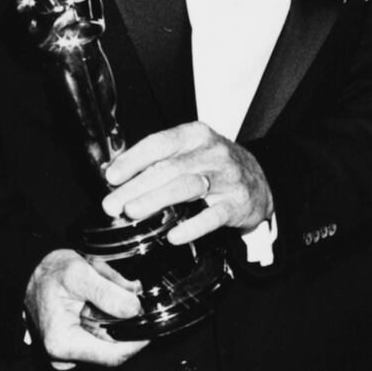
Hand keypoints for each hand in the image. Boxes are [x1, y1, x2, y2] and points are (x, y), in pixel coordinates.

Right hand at [24, 249, 148, 369]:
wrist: (27, 276)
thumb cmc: (48, 274)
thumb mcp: (79, 272)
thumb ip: (107, 292)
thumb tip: (134, 310)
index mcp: (63, 343)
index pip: (113, 356)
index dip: (137, 340)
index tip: (149, 320)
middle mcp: (63, 358)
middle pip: (112, 352)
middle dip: (126, 327)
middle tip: (127, 298)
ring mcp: (66, 357)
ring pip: (106, 346)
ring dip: (116, 325)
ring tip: (109, 296)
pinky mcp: (70, 351)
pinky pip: (97, 343)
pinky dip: (106, 325)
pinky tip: (100, 305)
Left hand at [102, 121, 273, 245]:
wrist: (260, 182)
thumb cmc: (215, 166)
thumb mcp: (191, 152)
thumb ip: (159, 159)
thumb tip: (115, 175)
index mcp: (195, 135)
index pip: (159, 143)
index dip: (133, 159)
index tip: (111, 176)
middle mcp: (211, 152)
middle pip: (169, 167)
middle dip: (137, 186)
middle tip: (112, 204)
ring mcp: (226, 177)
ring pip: (187, 186)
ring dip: (156, 199)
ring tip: (132, 211)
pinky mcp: (237, 203)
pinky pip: (213, 216)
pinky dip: (192, 226)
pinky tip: (173, 236)